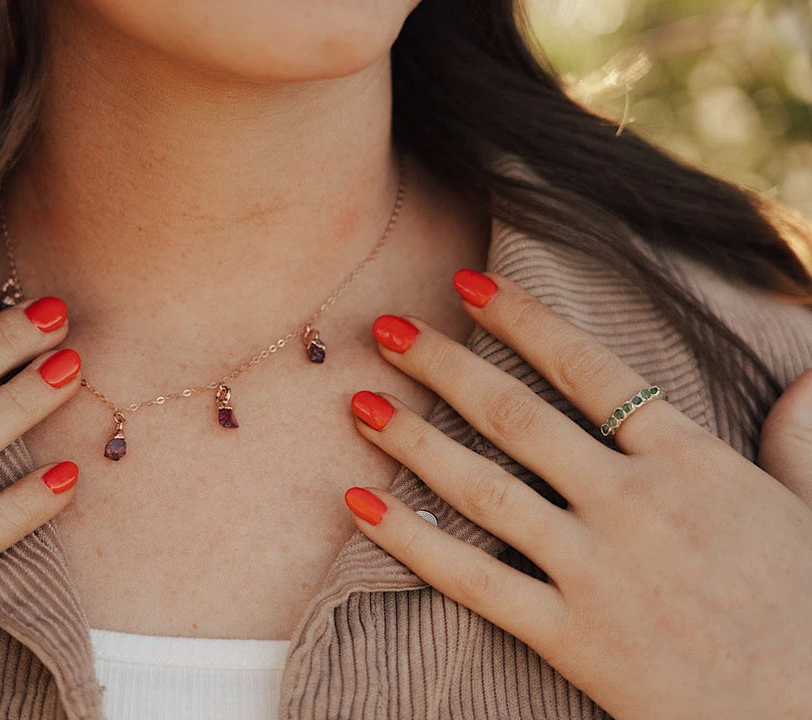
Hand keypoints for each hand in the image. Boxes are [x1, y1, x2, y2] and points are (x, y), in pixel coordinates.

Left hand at [346, 272, 811, 718]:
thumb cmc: (811, 610)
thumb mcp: (810, 505)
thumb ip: (800, 435)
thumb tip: (811, 373)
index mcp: (692, 461)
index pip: (590, 370)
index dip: (523, 321)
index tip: (468, 285)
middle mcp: (634, 504)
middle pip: (517, 416)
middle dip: (445, 364)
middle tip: (388, 328)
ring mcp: (597, 571)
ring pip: (483, 489)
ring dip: (413, 441)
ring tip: (359, 402)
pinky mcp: (570, 636)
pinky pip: (473, 580)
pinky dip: (411, 540)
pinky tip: (360, 504)